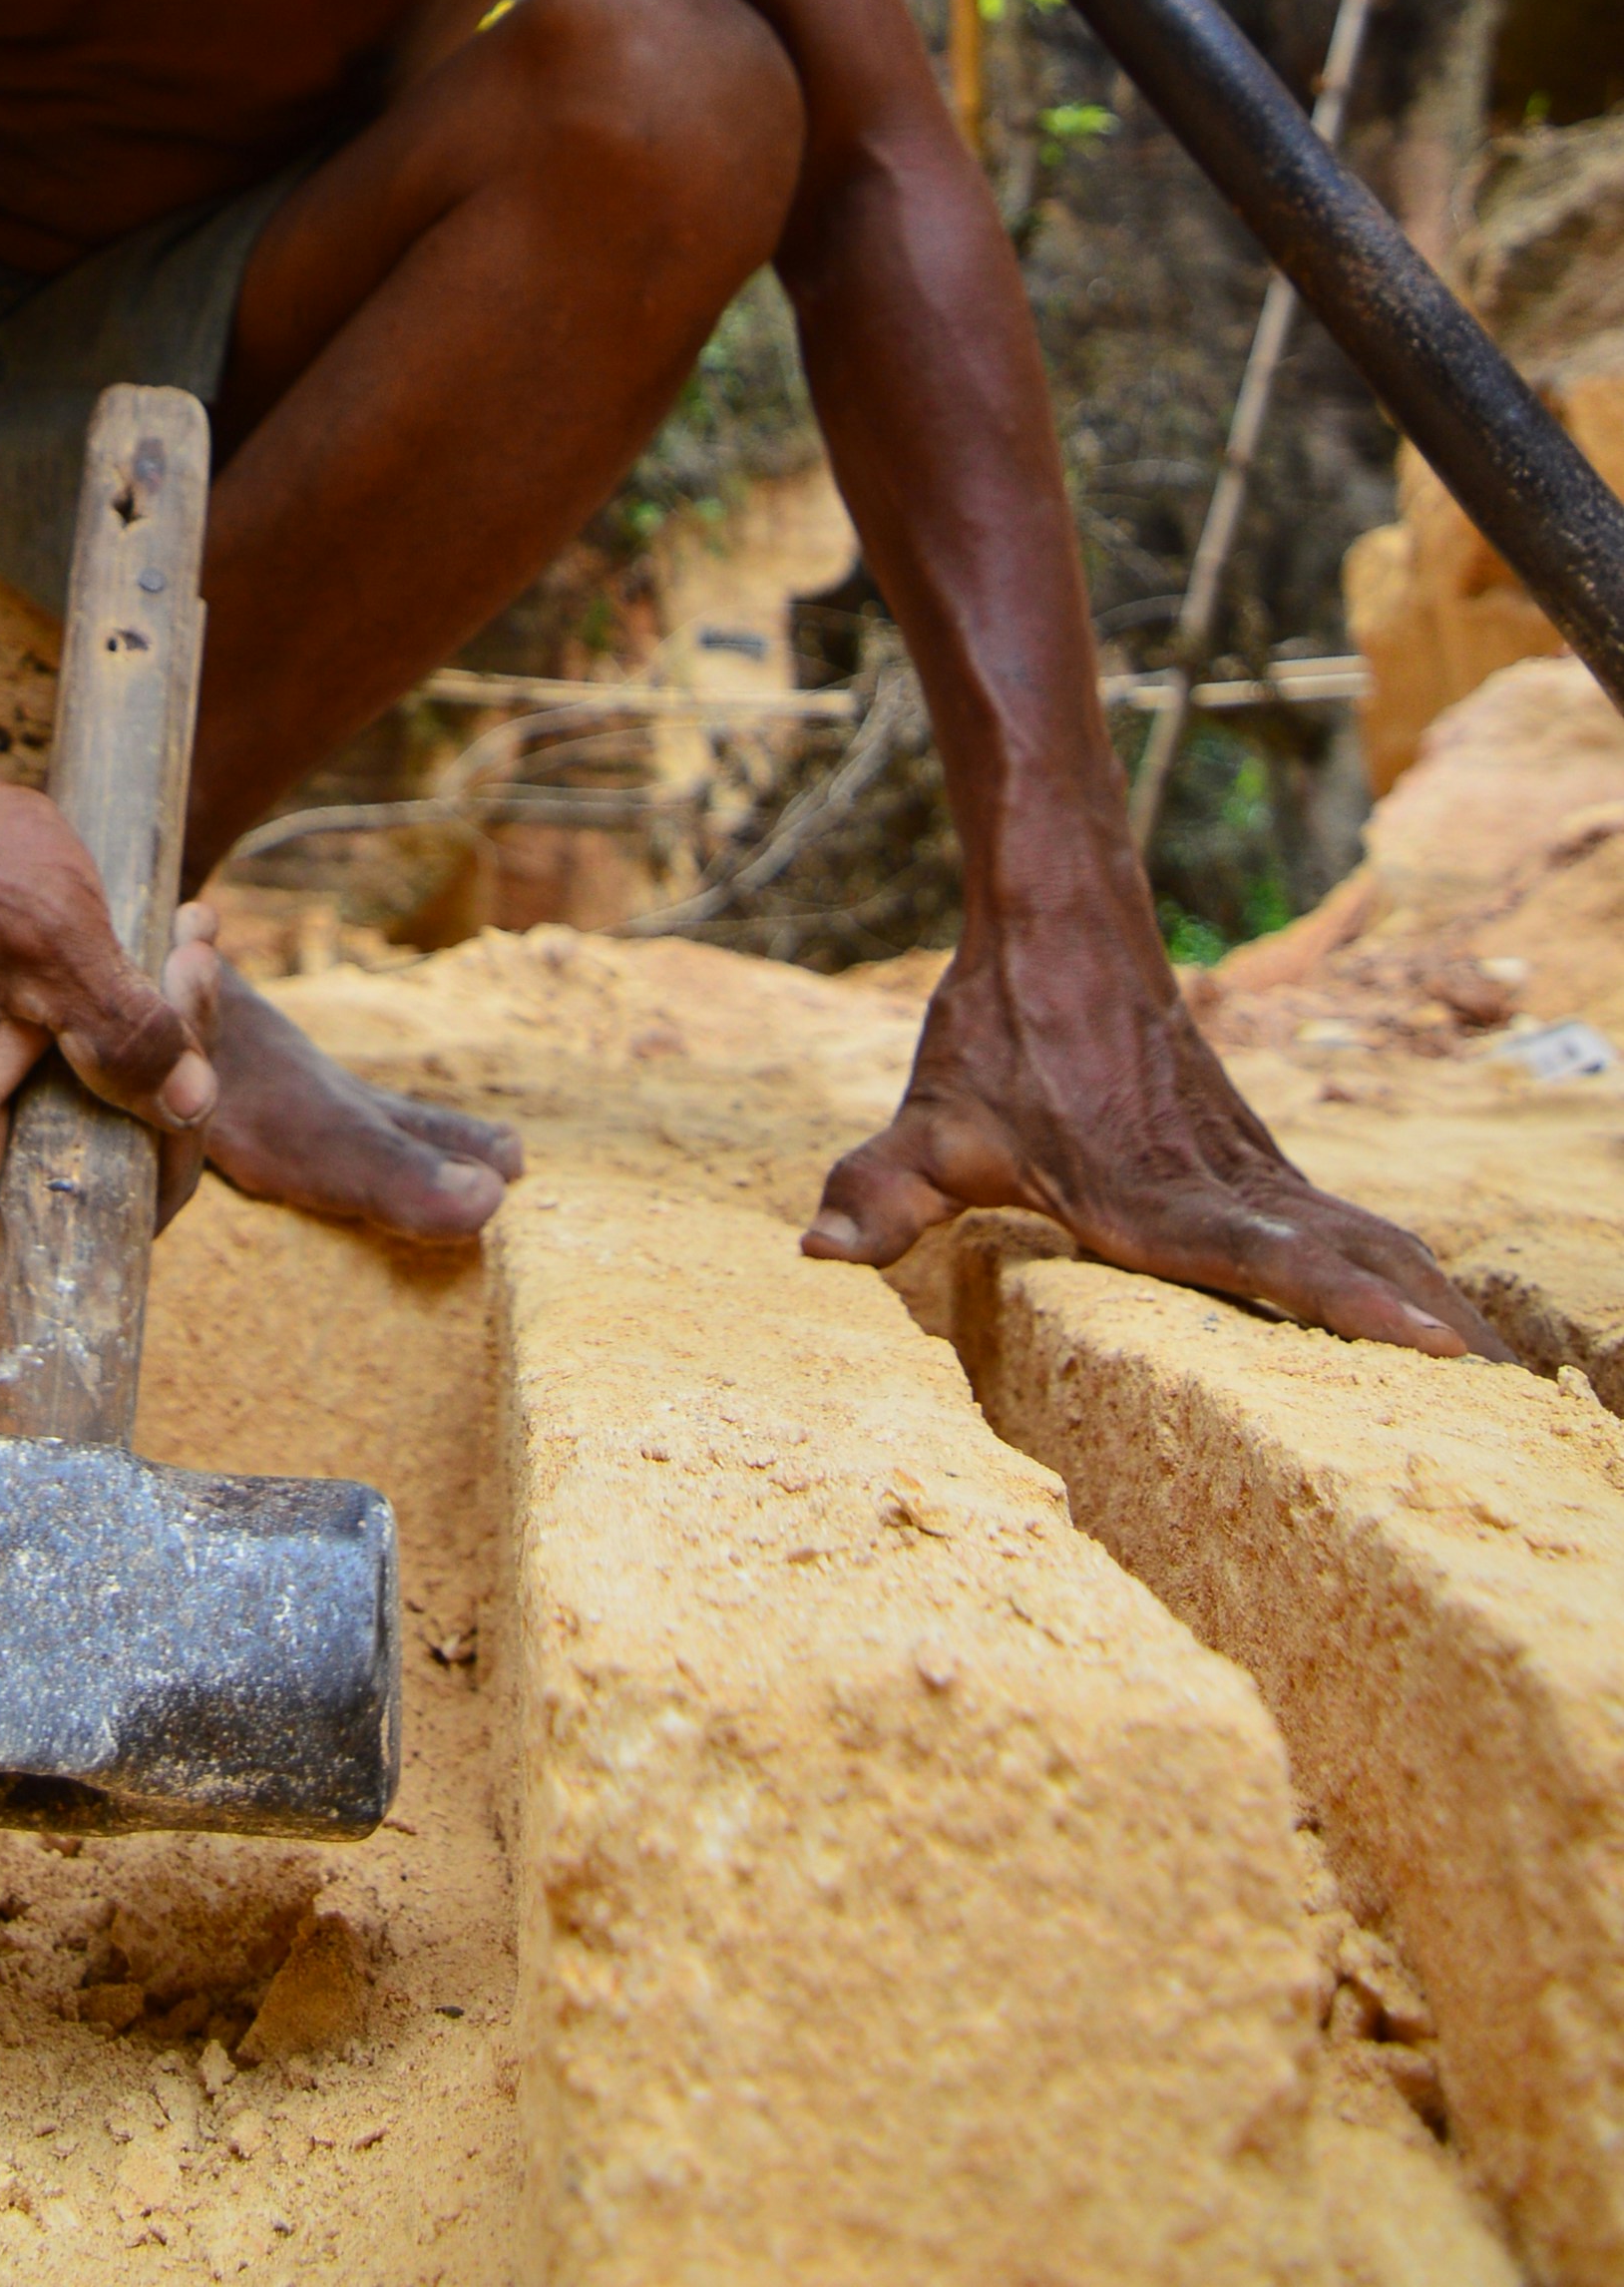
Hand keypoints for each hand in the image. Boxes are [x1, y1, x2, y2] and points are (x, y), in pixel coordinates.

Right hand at [0, 773, 221, 1397]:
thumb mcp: (65, 940)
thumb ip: (126, 1029)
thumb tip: (189, 1104)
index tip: (51, 1418)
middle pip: (73, 1220)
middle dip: (161, 1150)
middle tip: (194, 1014)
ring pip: (102, 1146)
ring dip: (168, 1070)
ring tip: (193, 951)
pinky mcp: (22, 1065)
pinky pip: (100, 1092)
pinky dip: (152, 1043)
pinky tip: (184, 954)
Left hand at [803, 870, 1504, 1358]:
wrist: (1061, 920)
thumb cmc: (997, 1032)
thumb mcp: (928, 1123)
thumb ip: (876, 1193)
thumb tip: (814, 1255)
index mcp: (1150, 1189)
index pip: (1262, 1256)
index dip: (1341, 1301)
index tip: (1422, 1336)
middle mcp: (1219, 1181)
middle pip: (1346, 1256)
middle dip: (1423, 1327)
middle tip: (1497, 1394)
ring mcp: (1249, 1167)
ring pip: (1363, 1236)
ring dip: (1432, 1301)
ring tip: (1501, 1377)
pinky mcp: (1259, 1160)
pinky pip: (1350, 1222)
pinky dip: (1405, 1269)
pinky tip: (1449, 1317)